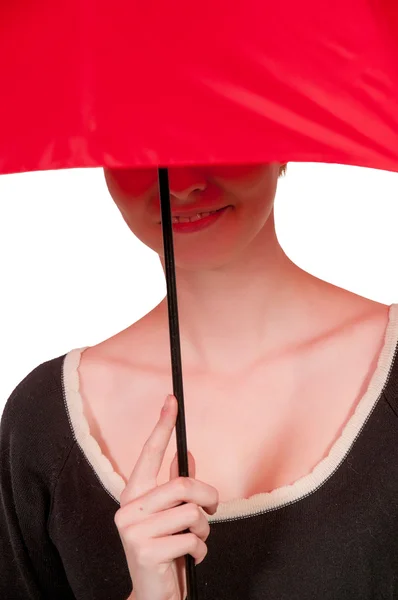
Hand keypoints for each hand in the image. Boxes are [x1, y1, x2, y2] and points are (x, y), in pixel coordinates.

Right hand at [114, 394, 218, 599]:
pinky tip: (187, 559)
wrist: (153, 595)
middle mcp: (128, 509)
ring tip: (193, 541)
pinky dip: (200, 550)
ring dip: (203, 530)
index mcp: (133, 494)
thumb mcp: (171, 515)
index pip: (149, 453)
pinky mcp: (146, 551)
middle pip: (183, 485)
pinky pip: (193, 539)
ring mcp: (134, 531)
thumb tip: (188, 455)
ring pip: (192, 512)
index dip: (162, 425)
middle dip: (207, 497)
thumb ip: (177, 486)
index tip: (172, 400)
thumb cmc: (164, 549)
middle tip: (211, 508)